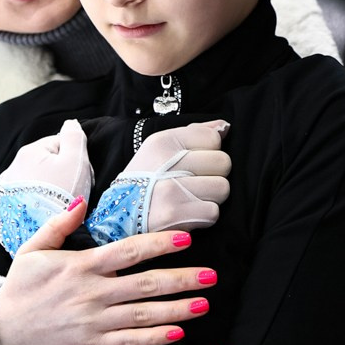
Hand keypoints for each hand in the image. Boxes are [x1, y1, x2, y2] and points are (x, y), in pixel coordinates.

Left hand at [0, 119, 92, 255]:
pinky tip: (47, 212)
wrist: (43, 232)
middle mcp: (13, 168)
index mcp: (29, 151)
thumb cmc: (63, 194)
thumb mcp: (76, 160)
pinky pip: (26, 200)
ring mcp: (7, 190)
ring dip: (48, 189)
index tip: (82, 176)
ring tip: (60, 205)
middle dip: (60, 174)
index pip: (58, 145)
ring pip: (35, 183)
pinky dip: (37, 203)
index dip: (75, 159)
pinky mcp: (6, 210)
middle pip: (46, 164)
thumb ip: (74, 136)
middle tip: (73, 191)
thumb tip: (70, 123)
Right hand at [0, 199, 216, 344]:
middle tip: (211, 276)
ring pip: (144, 314)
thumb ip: (59, 225)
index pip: (128, 252)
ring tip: (204, 303)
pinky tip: (178, 332)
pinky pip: (130, 342)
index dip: (159, 245)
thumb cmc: (20, 288)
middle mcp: (92, 293)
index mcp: (81, 266)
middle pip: (145, 284)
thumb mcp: (32, 249)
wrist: (3, 332)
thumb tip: (83, 202)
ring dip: (177, 309)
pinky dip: (155, 338)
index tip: (186, 240)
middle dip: (181, 279)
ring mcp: (94, 321)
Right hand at [86, 120, 230, 242]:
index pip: (213, 138)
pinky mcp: (175, 214)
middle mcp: (166, 162)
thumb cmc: (146, 180)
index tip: (191, 164)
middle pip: (223, 162)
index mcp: (164, 141)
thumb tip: (225, 127)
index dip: (208, 153)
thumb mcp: (160, 147)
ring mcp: (171, 189)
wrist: (120, 215)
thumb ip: (195, 133)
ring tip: (190, 199)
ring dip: (210, 197)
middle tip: (193, 184)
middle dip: (213, 175)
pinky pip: (213, 212)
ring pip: (222, 188)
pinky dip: (203, 217)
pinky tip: (187, 213)